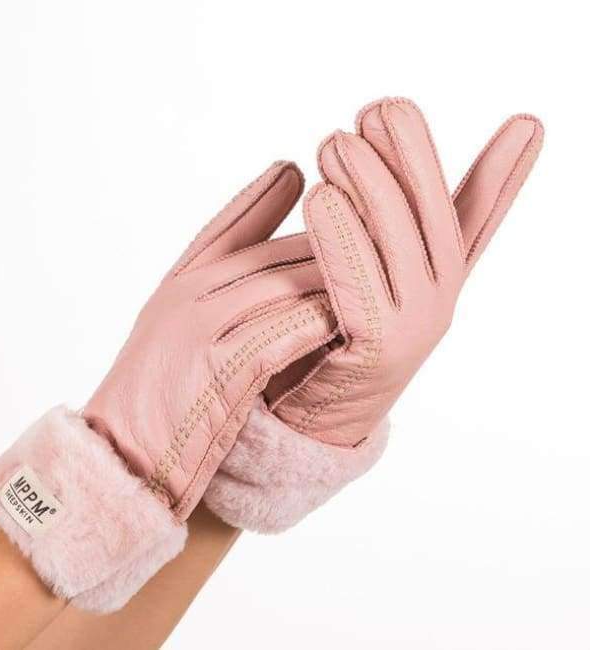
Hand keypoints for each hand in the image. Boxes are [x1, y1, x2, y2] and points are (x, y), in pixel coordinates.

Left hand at [205, 97, 543, 531]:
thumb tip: (335, 180)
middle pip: (432, 216)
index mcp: (430, 281)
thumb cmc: (315, 338)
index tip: (528, 124)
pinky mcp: (377, 354)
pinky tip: (321, 198)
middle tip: (372, 110)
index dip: (503, 176)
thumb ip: (357, 237)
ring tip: (335, 140)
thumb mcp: (345, 278)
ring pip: (400, 243)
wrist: (301, 416)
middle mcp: (434, 301)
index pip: (474, 220)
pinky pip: (361, 288)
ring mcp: (413, 328)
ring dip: (371, 186)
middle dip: (408, 157)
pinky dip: (343, 241)